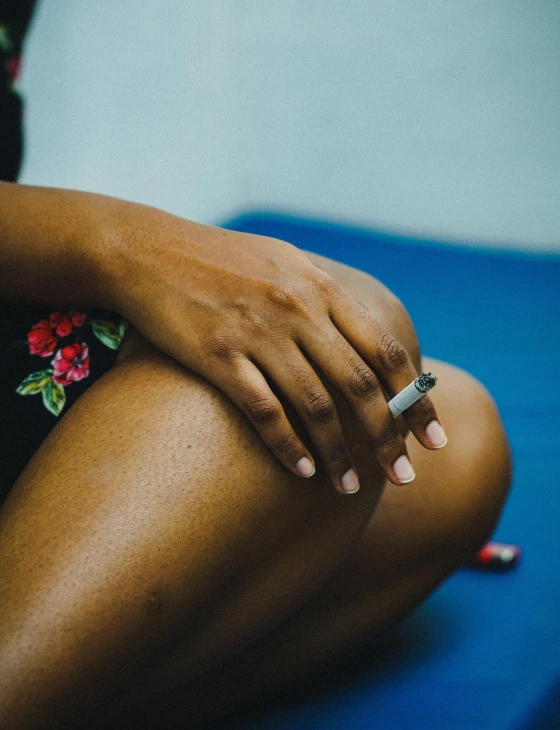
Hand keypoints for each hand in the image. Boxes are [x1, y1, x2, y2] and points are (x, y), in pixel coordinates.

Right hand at [102, 201, 443, 493]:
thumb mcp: (284, 264)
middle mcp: (297, 309)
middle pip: (359, 385)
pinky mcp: (217, 354)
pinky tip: (302, 470)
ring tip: (349, 487)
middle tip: (404, 477)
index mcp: (319, 288)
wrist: (148, 251)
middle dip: (388, 437)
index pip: (384, 350)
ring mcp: (258, 332)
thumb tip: (362, 339)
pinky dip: (287, 445)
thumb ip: (326, 298)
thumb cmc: (221, 261)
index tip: (433, 438)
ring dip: (338, 454)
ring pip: (315, 405)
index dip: (416, 397)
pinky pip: (263, 410)